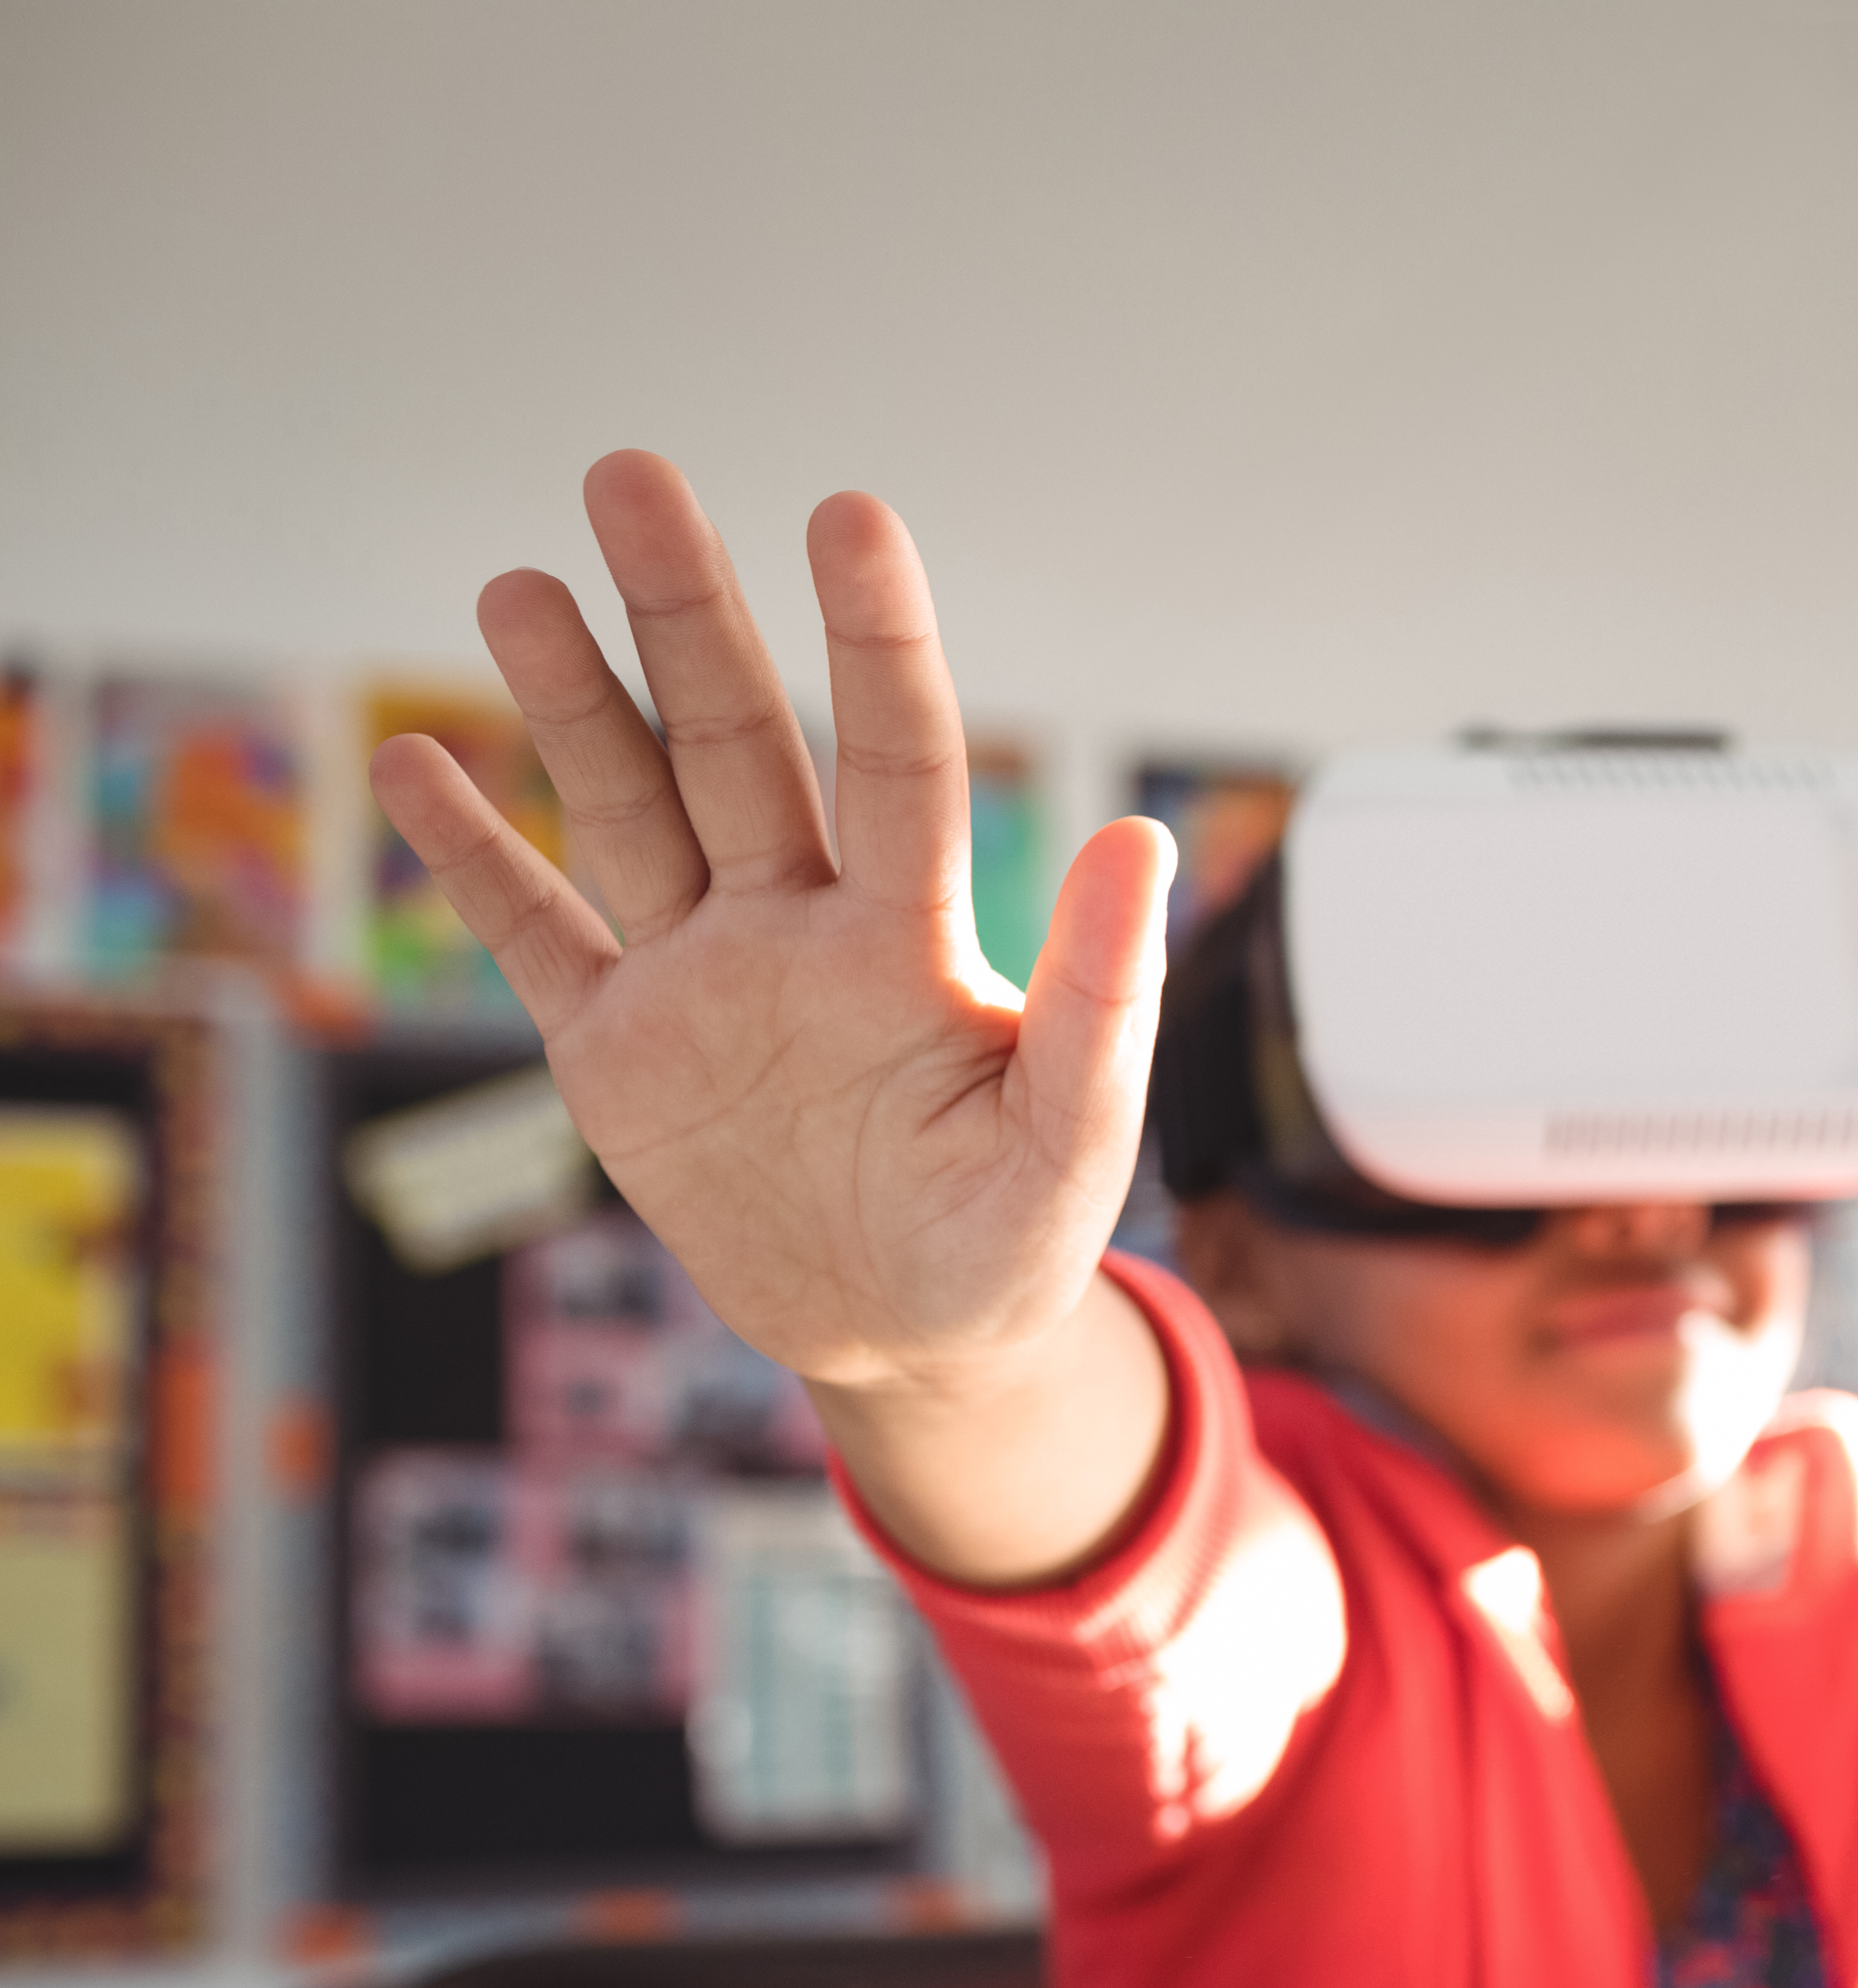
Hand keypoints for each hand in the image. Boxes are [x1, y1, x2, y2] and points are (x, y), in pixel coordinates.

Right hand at [371, 452, 1177, 1580]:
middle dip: (685, 614)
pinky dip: (473, 861)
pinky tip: (414, 765)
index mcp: (909, 942)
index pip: (896, 759)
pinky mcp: (618, 1057)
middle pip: (734, 741)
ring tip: (520, 581)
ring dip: (570, 700)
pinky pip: (537, 938)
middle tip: (630, 472)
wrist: (918, 1340)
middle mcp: (798, 928)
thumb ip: (1097, 1001)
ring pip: (627, 808)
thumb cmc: (1009, 1240)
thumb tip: (1138, 842)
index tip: (849, 511)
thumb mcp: (1068, 1146)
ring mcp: (699, 982)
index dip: (875, 639)